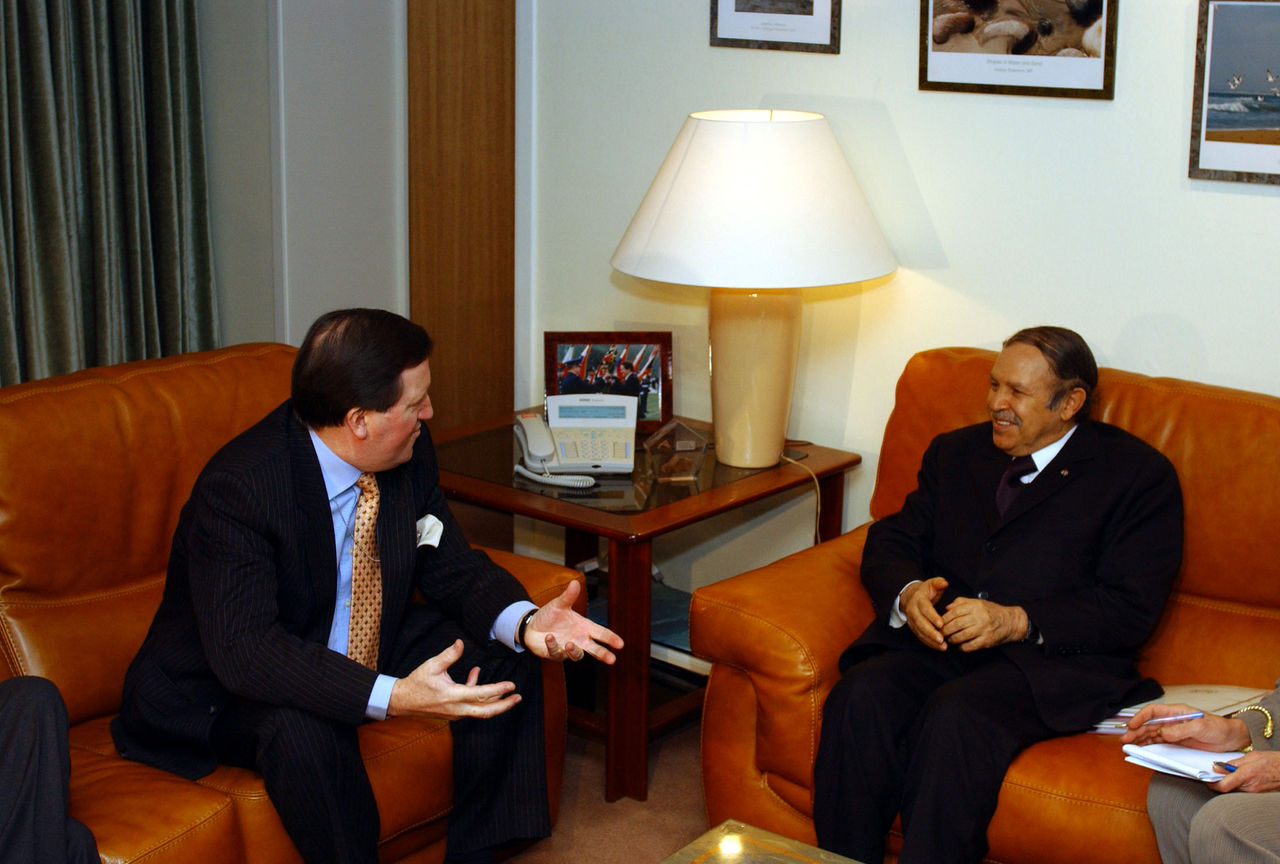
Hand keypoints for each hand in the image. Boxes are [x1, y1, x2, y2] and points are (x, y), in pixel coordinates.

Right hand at [387, 639, 520, 719]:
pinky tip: (475, 675)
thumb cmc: (417, 682)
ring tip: (508, 692)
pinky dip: (477, 693)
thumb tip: (460, 643)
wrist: (403, 701)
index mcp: (452, 696)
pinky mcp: (453, 712)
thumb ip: (448, 655)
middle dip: (504, 705)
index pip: (481, 694)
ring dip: (494, 701)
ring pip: (480, 710)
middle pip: (486, 711)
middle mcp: (456, 708)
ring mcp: (455, 712)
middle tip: (518, 698)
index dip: (498, 690)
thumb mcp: (432, 665)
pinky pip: (471, 705)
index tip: (511, 686)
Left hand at [523, 580, 623, 664]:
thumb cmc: (550, 616)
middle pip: (594, 649)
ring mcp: (567, 648)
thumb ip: (568, 596)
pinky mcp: (555, 654)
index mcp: (584, 627)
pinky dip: (553, 645)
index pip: (600, 633)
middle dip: (603, 654)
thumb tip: (575, 582)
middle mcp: (578, 639)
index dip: (611, 639)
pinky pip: (556, 652)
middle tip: (612, 660)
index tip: (620, 644)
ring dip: (574, 651)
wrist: (532, 625)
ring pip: (577, 655)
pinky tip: (549, 637)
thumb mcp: (559, 604)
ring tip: (569, 644)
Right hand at [901, 577, 947, 650]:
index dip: (932, 616)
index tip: (941, 624)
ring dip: (930, 640)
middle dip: (931, 632)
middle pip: (920, 623)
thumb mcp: (931, 584)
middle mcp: (912, 610)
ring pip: (919, 632)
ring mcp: (911, 620)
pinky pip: (920, 637)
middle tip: (942, 639)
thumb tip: (945, 583)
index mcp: (918, 599)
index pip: (924, 608)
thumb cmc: (925, 591)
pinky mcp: (913, 627)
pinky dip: (929, 643)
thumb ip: (938, 583)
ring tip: (942, 646)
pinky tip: (939, 647)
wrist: (910, 597)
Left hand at [940, 596, 1026, 650]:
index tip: (938, 624)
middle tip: (940, 634)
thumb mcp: (976, 602)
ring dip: (952, 639)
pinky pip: (971, 646)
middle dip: (945, 630)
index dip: (944, 619)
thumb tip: (947, 608)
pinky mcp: (987, 640)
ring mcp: (984, 629)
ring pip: (962, 636)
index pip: (954, 612)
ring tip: (949, 640)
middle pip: (956, 625)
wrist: (1010, 621)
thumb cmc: (990, 611)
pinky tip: (960, 646)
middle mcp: (979, 617)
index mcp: (975, 606)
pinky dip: (963, 647)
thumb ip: (961, 603)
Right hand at [1120, 702, 1250, 751]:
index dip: (1140, 717)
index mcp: (1176, 712)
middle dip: (1135, 731)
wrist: (1232, 739)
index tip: (1132, 725)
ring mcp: (1174, 732)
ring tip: (1128, 745)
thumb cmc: (1219, 728)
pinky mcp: (1177, 742)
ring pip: (1151, 734)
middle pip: (1149, 724)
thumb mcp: (1201, 727)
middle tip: (1125, 740)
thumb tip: (1163, 733)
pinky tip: (1141, 749)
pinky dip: (1148, 746)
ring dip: (1139, 739)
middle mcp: (1172, 721)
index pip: (1153, 711)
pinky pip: (1159, 743)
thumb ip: (1181, 730)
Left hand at [1208, 750, 1279, 792]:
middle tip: (1216, 774)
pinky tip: (1240, 778)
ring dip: (1229, 783)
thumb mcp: (1251, 757)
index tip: (1207, 779)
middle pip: (1227, 789)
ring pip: (1234, 790)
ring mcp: (1254, 793)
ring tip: (1231, 774)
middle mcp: (1249, 787)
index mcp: (1246, 775)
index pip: (1223, 786)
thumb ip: (1233, 763)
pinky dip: (1238, 785)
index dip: (1212, 784)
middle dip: (1219, 782)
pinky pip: (1242, 791)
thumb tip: (1217, 767)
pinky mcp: (1258, 795)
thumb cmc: (1273, 762)